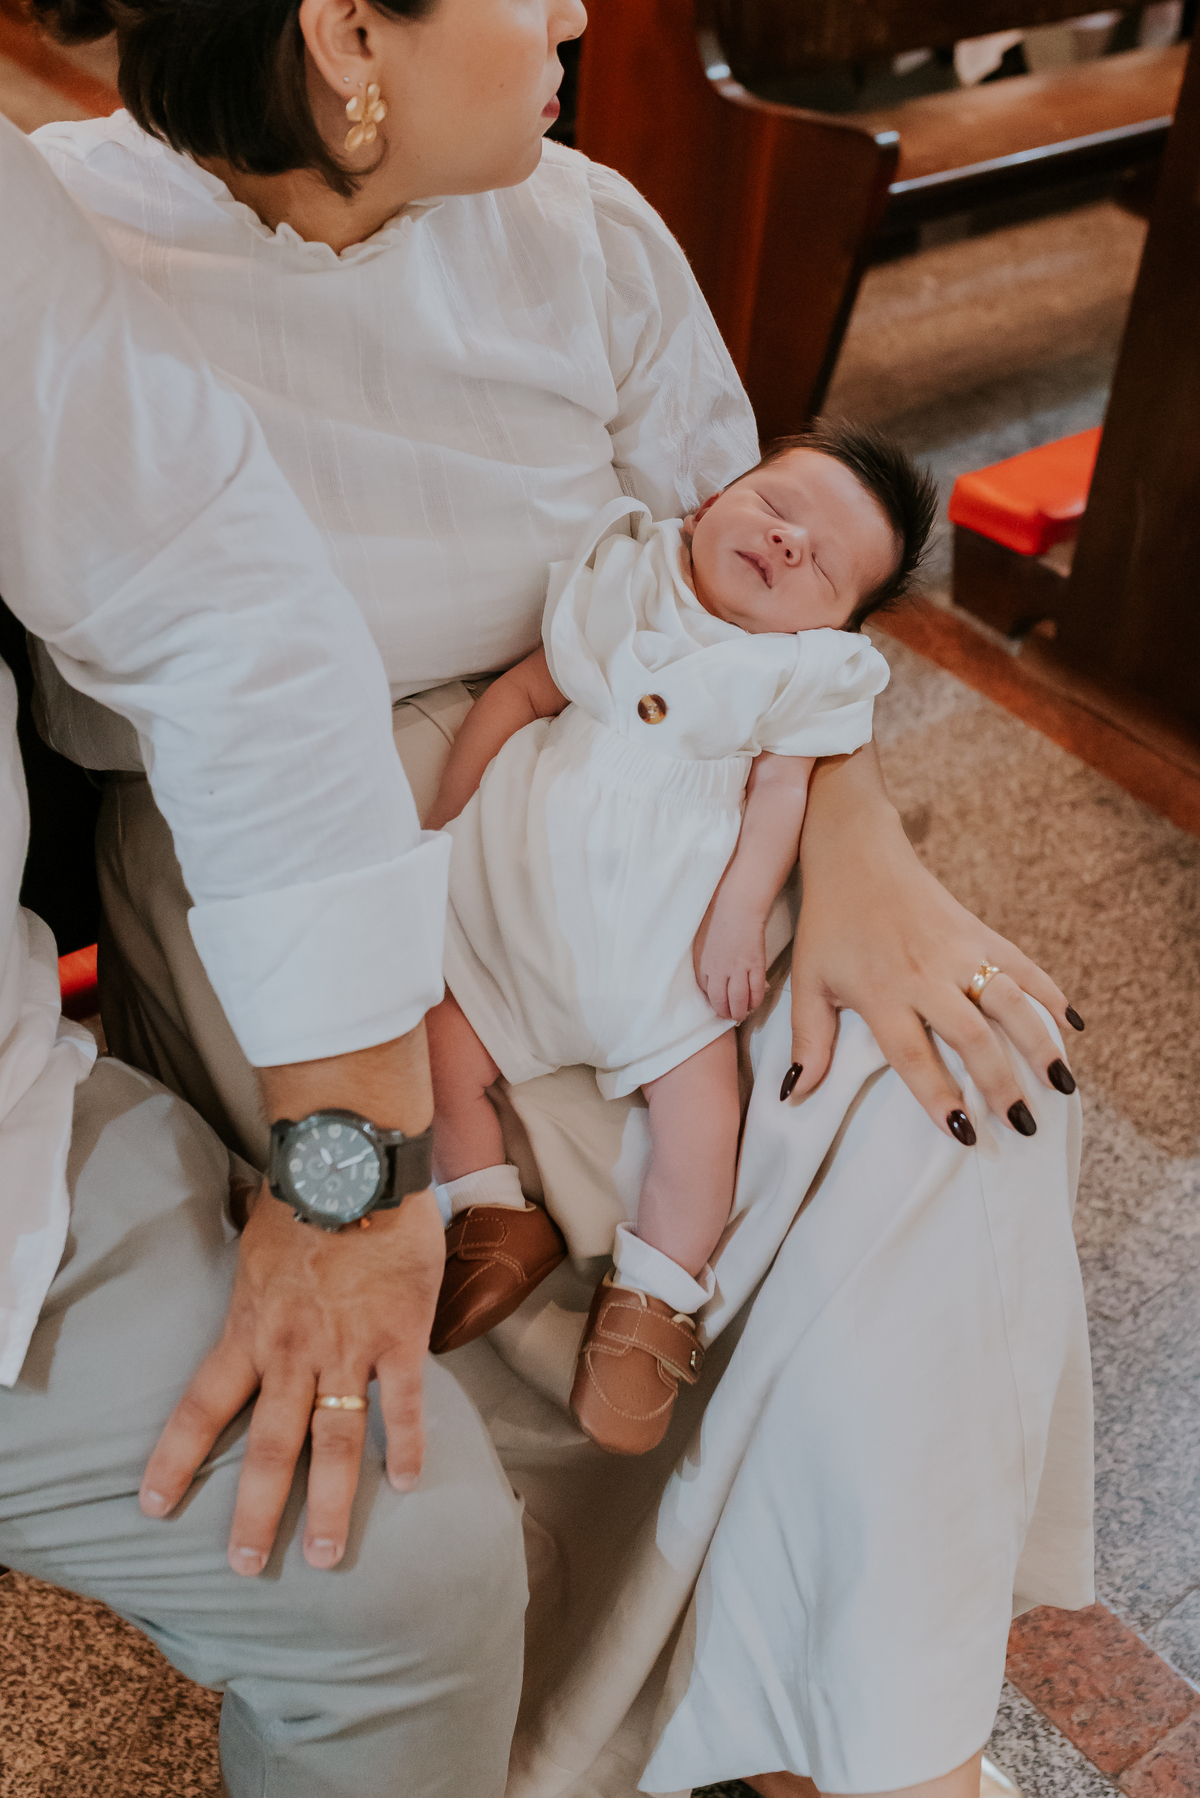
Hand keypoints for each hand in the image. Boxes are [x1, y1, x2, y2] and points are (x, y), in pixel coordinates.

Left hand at [140, 1181, 444, 1573]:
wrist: (349, 1167)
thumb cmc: (302, 1198)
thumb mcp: (255, 1251)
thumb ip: (256, 1290)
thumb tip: (247, 1290)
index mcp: (249, 1331)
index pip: (201, 1408)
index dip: (176, 1461)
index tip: (154, 1506)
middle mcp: (292, 1353)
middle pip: (269, 1447)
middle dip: (256, 1513)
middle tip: (245, 1566)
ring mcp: (347, 1351)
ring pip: (334, 1443)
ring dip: (330, 1505)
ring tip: (326, 1556)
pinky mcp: (398, 1338)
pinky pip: (402, 1404)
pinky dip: (404, 1447)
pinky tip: (408, 1483)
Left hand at [694, 891, 767, 1022]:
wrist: (737, 904)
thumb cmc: (718, 915)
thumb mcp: (702, 938)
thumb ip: (705, 955)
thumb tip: (711, 967)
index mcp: (702, 963)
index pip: (706, 991)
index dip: (713, 1001)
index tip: (718, 1005)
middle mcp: (717, 970)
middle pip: (720, 1001)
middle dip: (725, 1012)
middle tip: (730, 1017)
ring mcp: (736, 969)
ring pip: (738, 1000)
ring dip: (740, 1011)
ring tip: (742, 1015)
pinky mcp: (754, 965)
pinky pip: (755, 990)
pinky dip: (756, 1000)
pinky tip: (755, 1003)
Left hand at [785, 748, 1079, 1139]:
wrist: (857, 853)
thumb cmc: (829, 924)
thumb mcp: (807, 982)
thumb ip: (808, 1041)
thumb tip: (794, 1095)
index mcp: (881, 992)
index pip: (913, 1054)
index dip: (938, 1095)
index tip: (964, 1132)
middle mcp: (925, 974)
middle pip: (971, 1036)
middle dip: (1000, 1082)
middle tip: (1023, 1124)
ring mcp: (958, 951)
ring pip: (1008, 1002)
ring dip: (1038, 1044)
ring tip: (1062, 1086)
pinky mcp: (980, 932)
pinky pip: (1023, 967)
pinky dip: (1051, 995)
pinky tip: (1074, 1027)